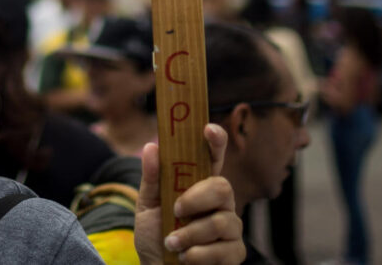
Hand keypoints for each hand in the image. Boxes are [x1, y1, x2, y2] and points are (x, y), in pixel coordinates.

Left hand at [135, 123, 244, 264]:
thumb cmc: (155, 237)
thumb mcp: (147, 206)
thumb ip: (151, 178)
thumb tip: (152, 146)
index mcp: (199, 185)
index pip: (213, 157)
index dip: (216, 141)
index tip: (208, 129)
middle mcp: (219, 203)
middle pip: (223, 187)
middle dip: (198, 198)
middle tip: (176, 209)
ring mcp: (230, 228)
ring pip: (222, 221)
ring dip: (190, 234)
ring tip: (172, 243)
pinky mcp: (234, 253)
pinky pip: (224, 249)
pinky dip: (198, 254)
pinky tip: (185, 258)